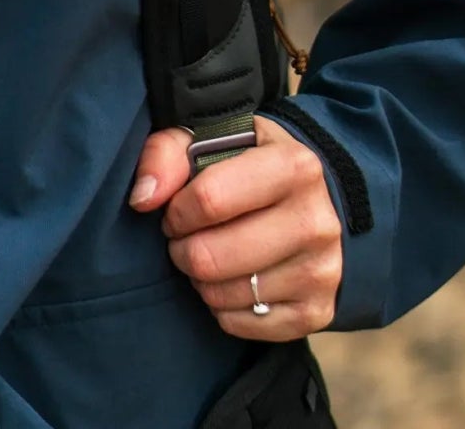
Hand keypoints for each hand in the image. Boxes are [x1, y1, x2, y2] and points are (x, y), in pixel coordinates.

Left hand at [127, 116, 342, 339]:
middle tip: (185, 238)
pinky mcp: (317, 313)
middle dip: (183, 249)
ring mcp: (321, 271)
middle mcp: (315, 221)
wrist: (312, 201)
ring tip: (208, 255)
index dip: (176, 210)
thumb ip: (167, 153)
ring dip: (201, 279)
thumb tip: (143, 198)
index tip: (175, 210)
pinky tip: (231, 280)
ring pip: (223, 295)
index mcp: (294, 166)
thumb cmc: (248, 164)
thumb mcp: (212, 138)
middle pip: (211, 257)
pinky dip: (223, 307)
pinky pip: (242, 326)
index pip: (209, 199)